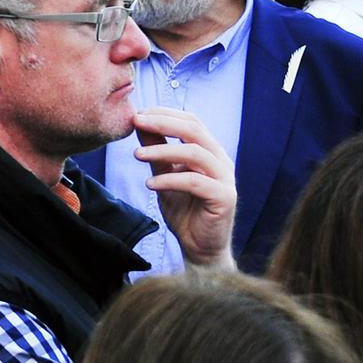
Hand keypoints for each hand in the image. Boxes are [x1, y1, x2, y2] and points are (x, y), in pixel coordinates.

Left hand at [131, 106, 236, 270]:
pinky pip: (195, 182)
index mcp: (210, 151)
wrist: (200, 249)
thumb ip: (157, 151)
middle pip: (194, 130)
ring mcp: (226, 178)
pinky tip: (150, 184)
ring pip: (195, 153)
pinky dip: (170, 180)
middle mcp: (221, 160)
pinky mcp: (225, 197)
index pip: (191, 121)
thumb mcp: (164, 176)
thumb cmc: (184, 211)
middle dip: (163, 122)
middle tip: (137, 121)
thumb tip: (140, 123)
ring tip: (137, 155)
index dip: (165, 113)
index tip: (138, 114)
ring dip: (163, 150)